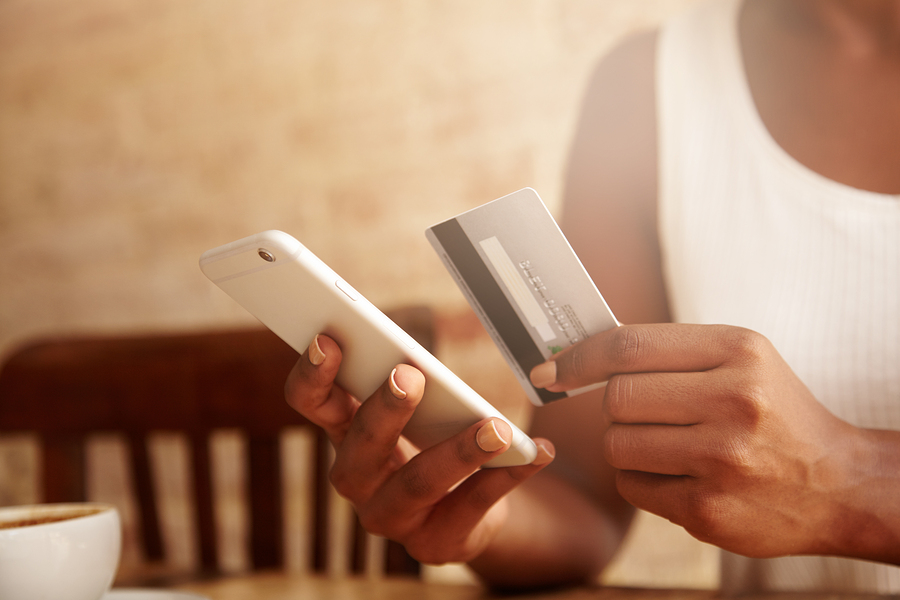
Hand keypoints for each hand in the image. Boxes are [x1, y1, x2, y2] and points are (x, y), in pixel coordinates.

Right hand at [285, 334, 554, 564]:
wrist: (469, 508)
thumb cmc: (432, 440)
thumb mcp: (416, 409)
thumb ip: (406, 382)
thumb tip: (414, 358)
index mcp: (345, 434)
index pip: (311, 405)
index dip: (312, 376)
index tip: (327, 340)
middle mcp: (358, 481)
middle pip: (358, 451)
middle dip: (384, 412)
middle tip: (410, 376)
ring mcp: (394, 519)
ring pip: (417, 484)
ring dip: (457, 452)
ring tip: (496, 427)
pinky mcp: (437, 542)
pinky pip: (474, 506)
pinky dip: (509, 475)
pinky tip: (536, 452)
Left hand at [530, 323, 856, 557]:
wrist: (839, 485)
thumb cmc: (773, 411)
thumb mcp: (740, 360)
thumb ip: (669, 352)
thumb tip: (577, 354)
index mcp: (737, 351)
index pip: (628, 346)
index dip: (578, 357)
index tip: (551, 368)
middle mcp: (732, 402)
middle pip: (617, 397)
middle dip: (617, 406)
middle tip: (643, 412)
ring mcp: (721, 460)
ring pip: (617, 443)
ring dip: (627, 444)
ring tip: (668, 444)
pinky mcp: (708, 510)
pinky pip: (632, 485)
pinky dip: (641, 478)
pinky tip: (679, 474)